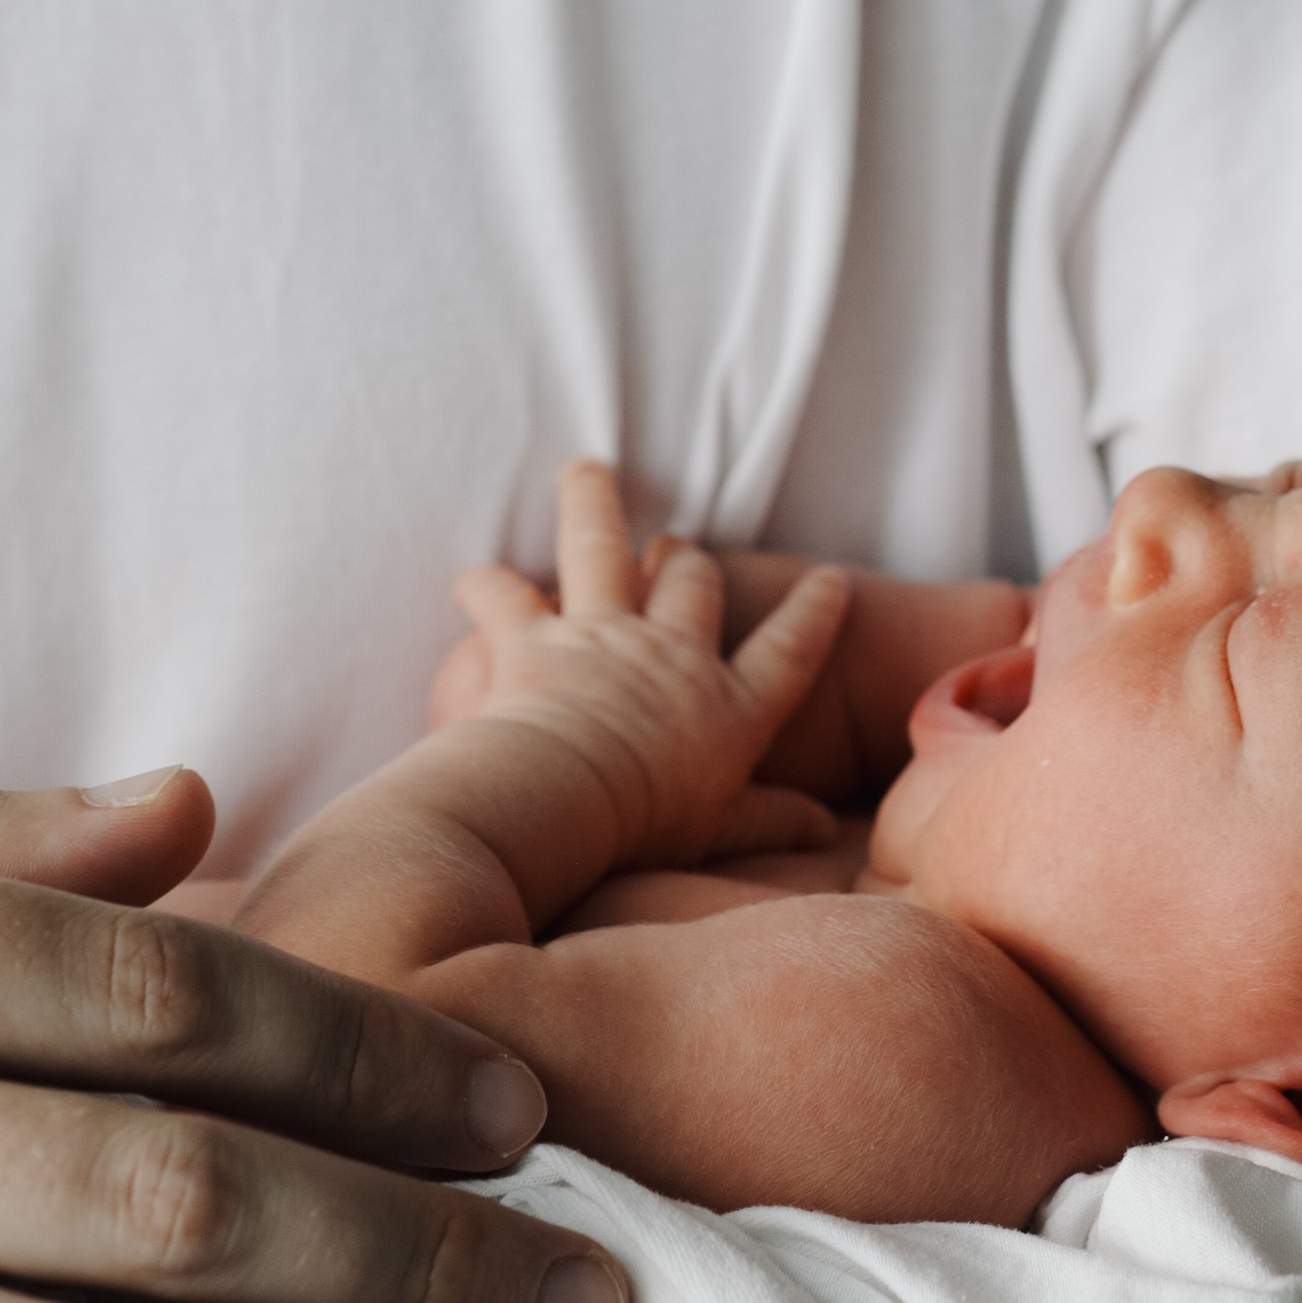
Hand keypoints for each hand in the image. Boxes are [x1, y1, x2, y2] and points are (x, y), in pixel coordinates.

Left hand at [445, 462, 851, 868]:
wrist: (569, 796)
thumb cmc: (647, 825)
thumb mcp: (720, 829)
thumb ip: (771, 822)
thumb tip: (826, 833)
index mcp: (728, 706)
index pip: (788, 651)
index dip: (813, 614)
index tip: (830, 579)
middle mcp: (672, 655)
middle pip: (692, 586)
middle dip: (689, 560)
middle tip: (680, 545)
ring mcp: (603, 636)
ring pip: (602, 549)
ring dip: (593, 504)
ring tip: (586, 469)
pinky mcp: (536, 638)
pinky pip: (505, 598)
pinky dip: (485, 586)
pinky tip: (471, 578)